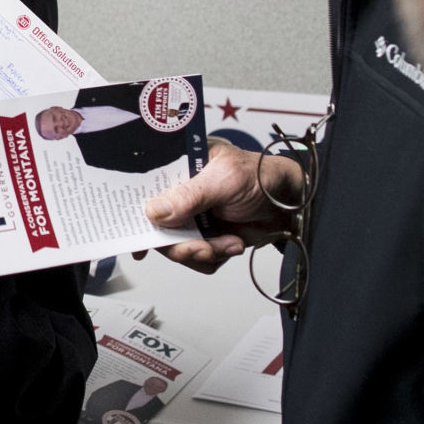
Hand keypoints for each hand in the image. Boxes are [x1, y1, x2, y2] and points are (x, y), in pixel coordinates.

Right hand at [138, 140, 301, 272]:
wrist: (290, 206)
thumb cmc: (261, 177)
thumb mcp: (224, 181)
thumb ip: (189, 196)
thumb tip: (154, 212)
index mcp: (179, 166)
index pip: (145, 185)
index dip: (134, 209)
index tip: (132, 234)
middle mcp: (180, 192)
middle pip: (156, 225)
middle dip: (178, 243)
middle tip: (200, 247)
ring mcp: (191, 216)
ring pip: (175, 246)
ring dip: (202, 252)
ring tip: (229, 243)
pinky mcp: (204, 236)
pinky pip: (195, 258)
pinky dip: (213, 257)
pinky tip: (232, 244)